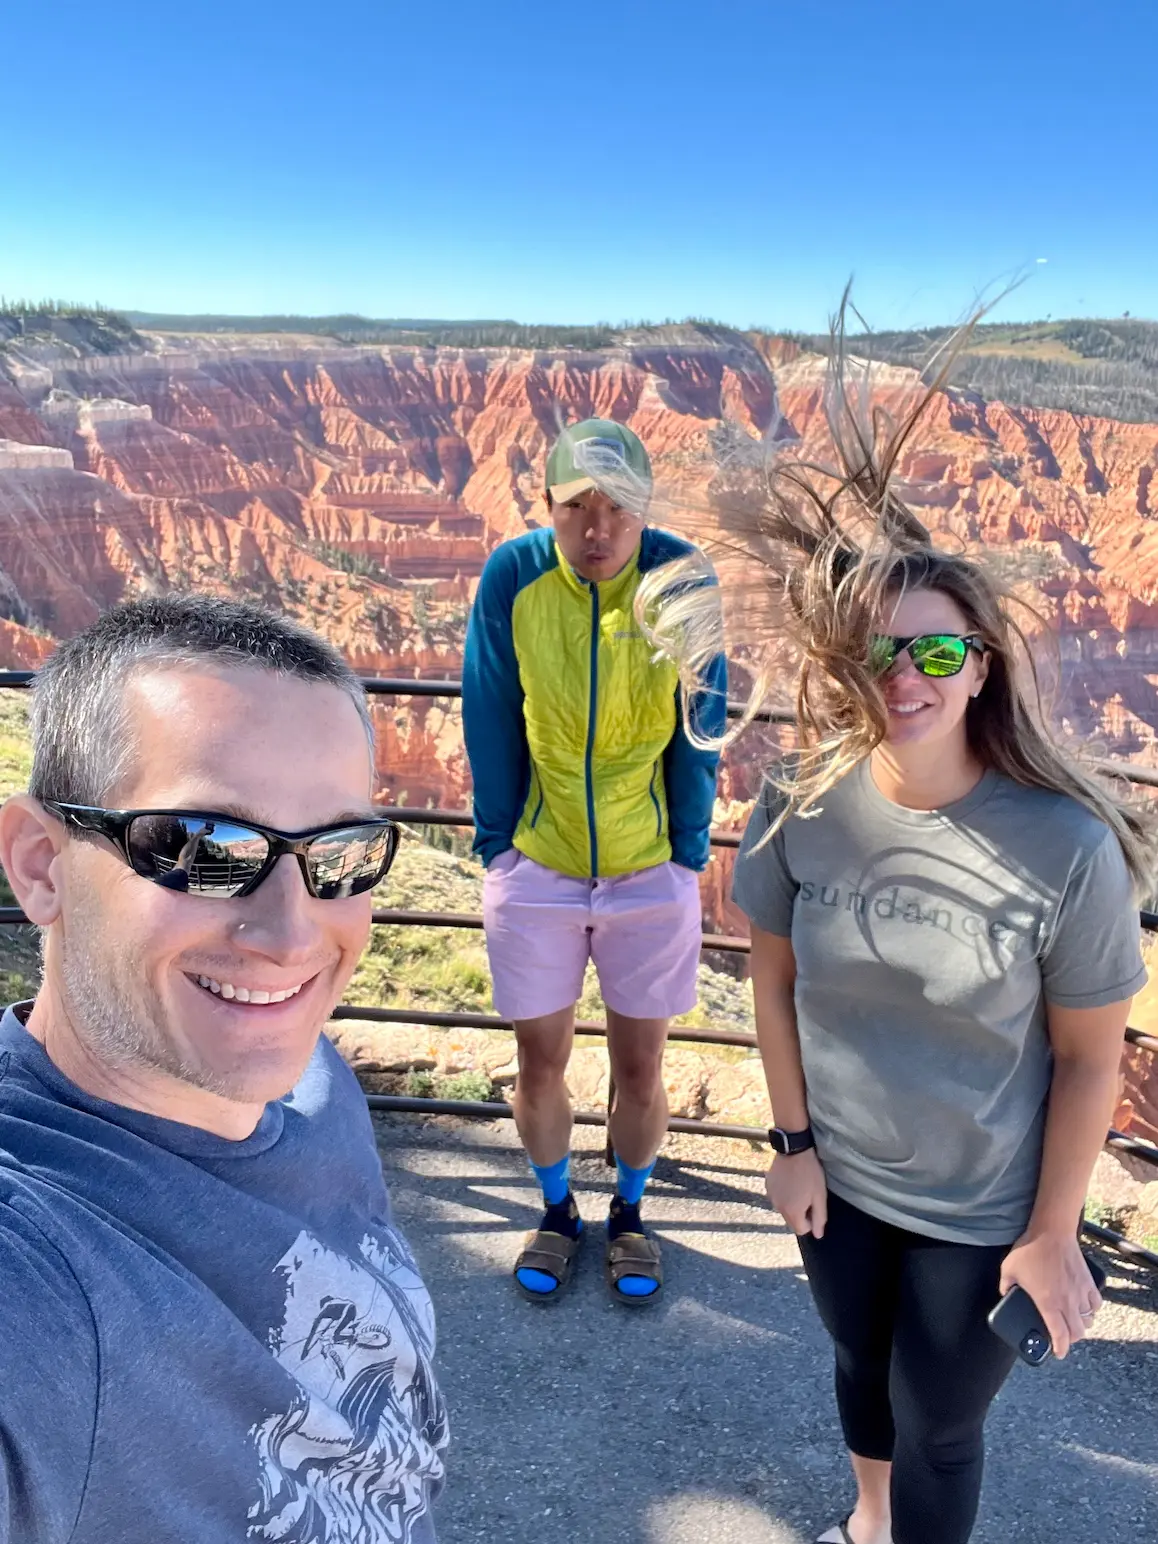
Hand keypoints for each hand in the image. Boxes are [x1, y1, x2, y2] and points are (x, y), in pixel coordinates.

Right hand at [765, 1147, 826, 1237]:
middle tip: (808, 1195)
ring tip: (799, 1187)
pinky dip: (784, 1195)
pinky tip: (790, 1181)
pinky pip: (777, 1198)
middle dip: (800, 1214)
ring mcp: (771, 1196)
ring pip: (784, 1209)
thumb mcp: (820, 1196)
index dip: (811, 1221)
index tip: (814, 1204)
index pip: (802, 1230)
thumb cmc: (810, 1173)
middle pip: (791, 1221)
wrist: (793, 1150)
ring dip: (791, 1204)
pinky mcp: (767, 1186)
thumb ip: (819, 1218)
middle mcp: (778, 1208)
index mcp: (792, 1212)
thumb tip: (818, 1235)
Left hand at [999, 1231, 1101, 1358]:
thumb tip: (1004, 1294)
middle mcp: (1068, 1301)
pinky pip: (1096, 1304)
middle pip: (1077, 1332)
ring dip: (1081, 1326)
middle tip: (1063, 1339)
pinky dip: (1091, 1310)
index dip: (1060, 1348)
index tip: (1058, 1353)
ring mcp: (1081, 1292)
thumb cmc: (1029, 1249)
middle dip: (1070, 1340)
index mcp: (1048, 1302)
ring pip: (1088, 1320)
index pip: (1059, 1335)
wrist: (1051, 1231)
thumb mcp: (1008, 1269)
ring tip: (1072, 1324)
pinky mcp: (1089, 1282)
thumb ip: (1005, 1286)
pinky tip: (1084, 1308)